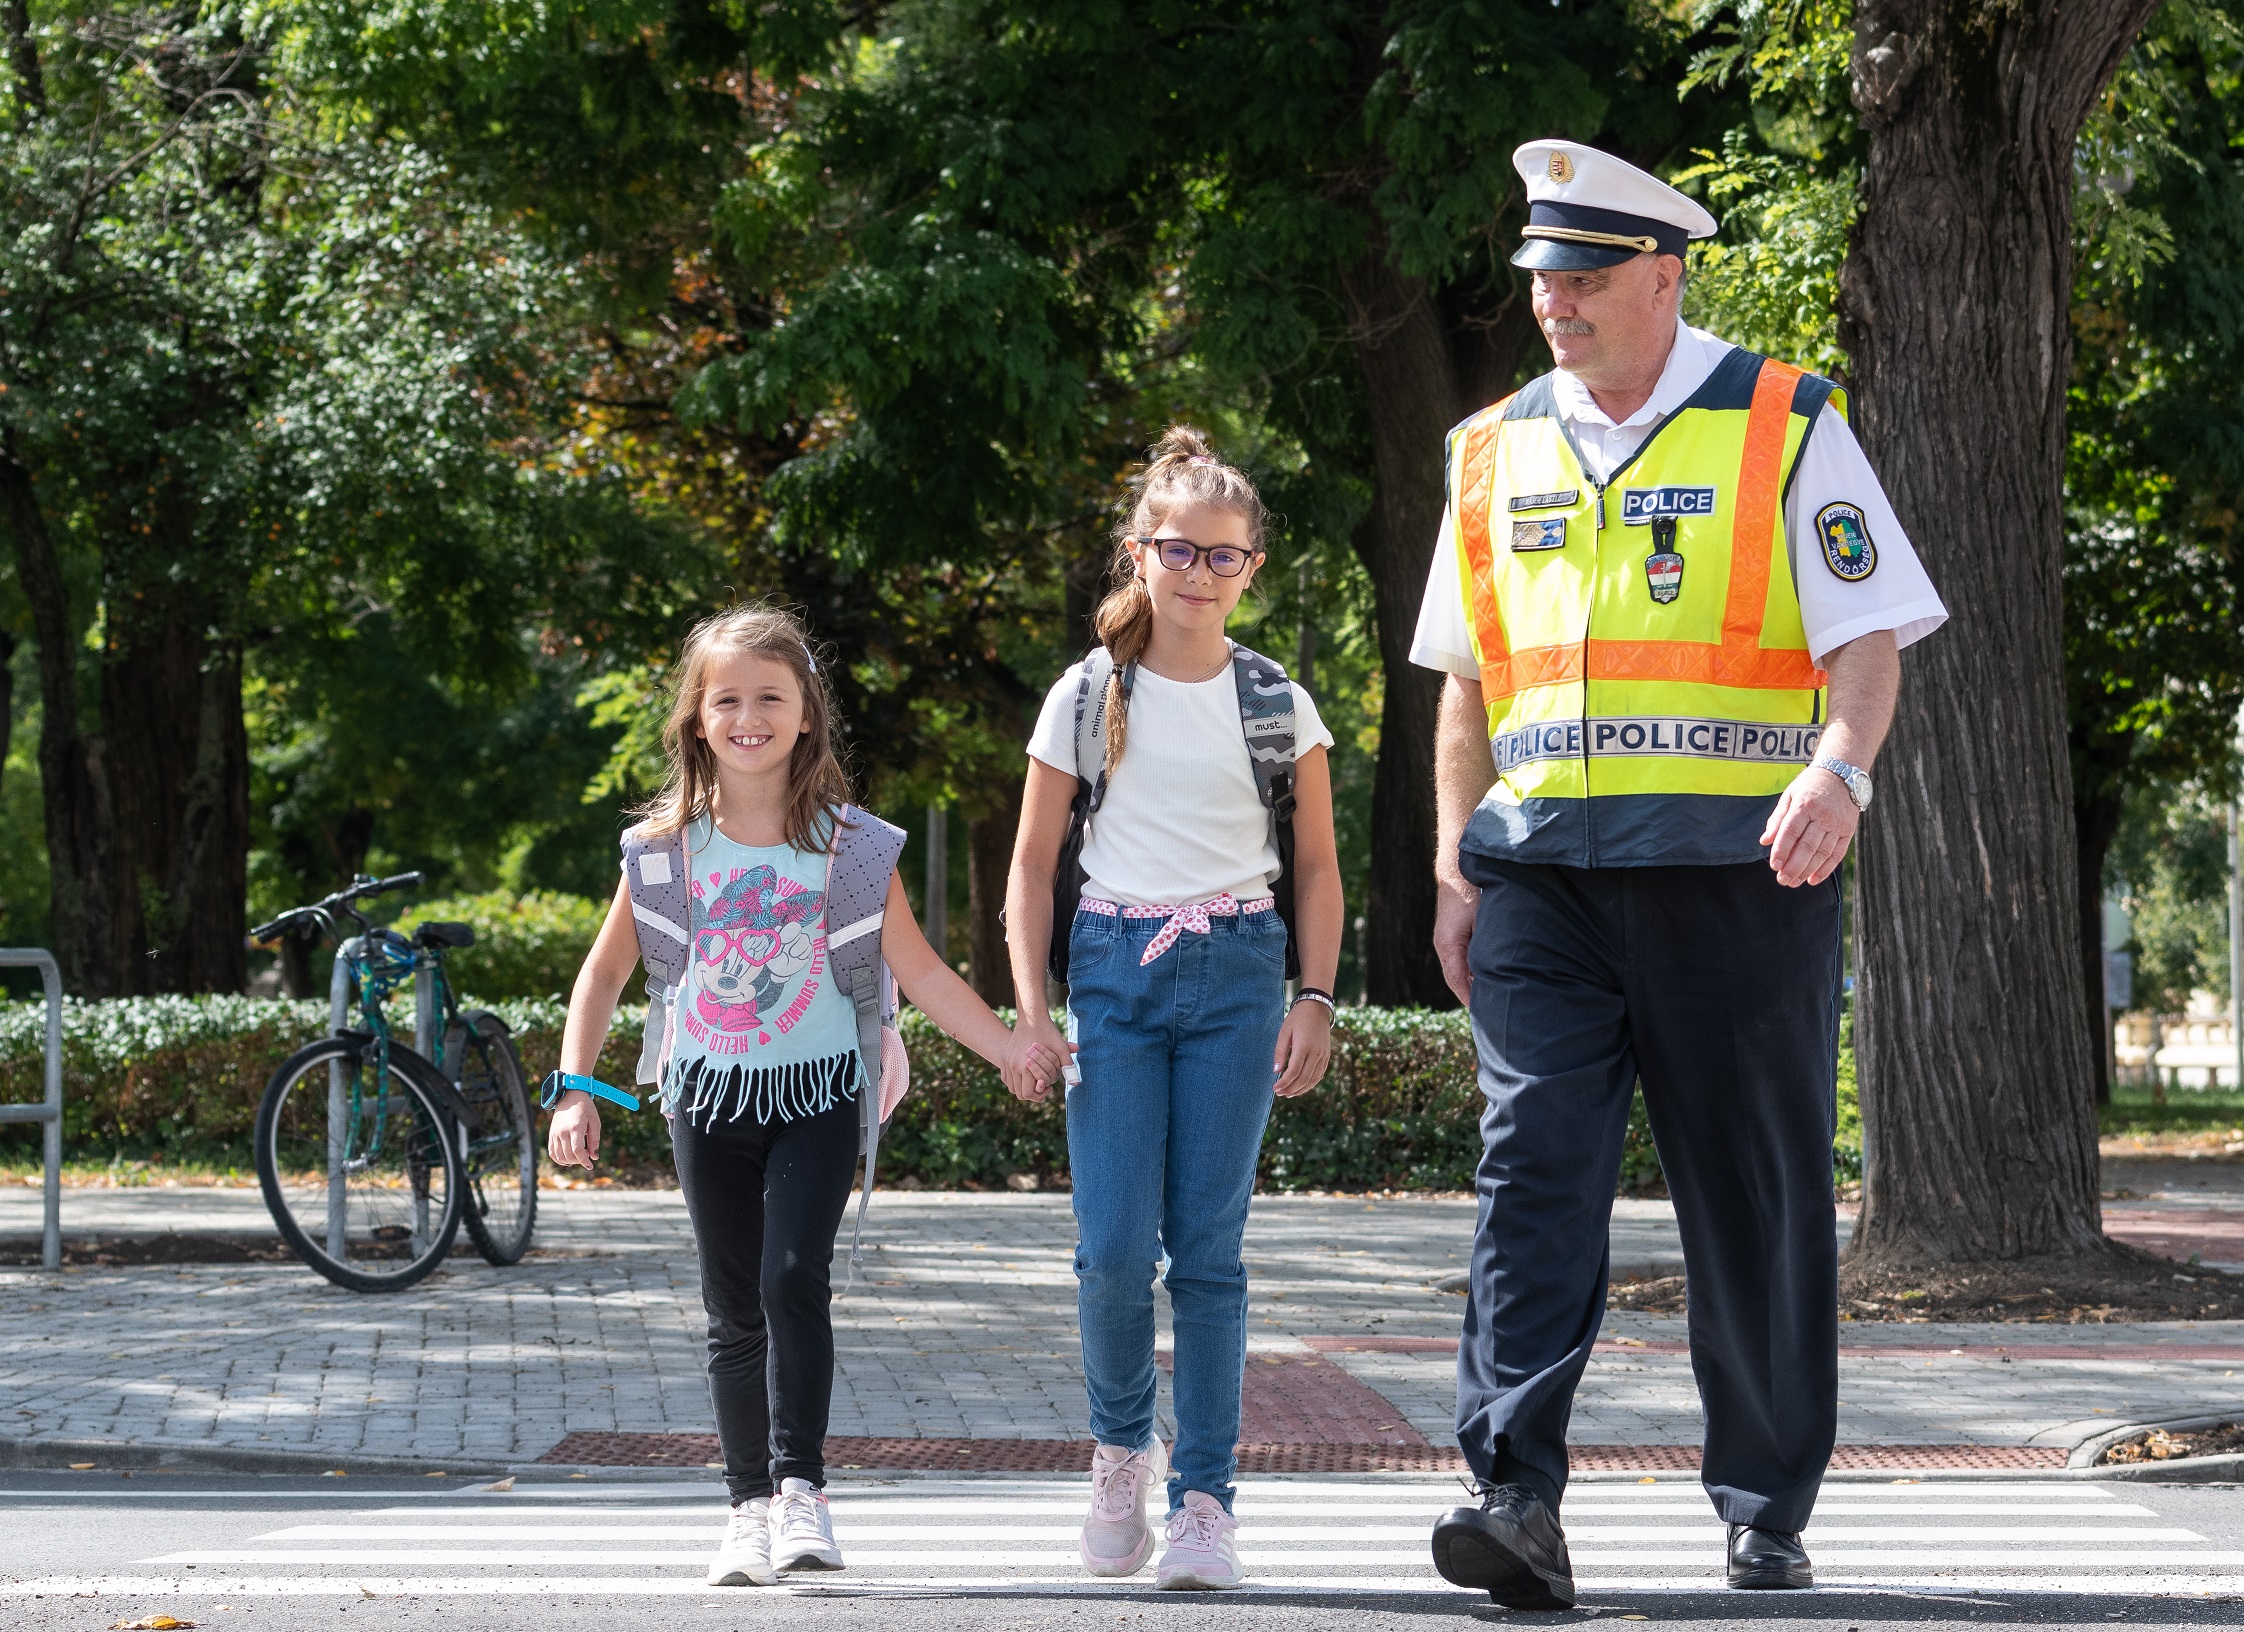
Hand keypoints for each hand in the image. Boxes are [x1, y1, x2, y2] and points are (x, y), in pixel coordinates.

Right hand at [546, 1090, 601, 1169]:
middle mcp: (562, 1132)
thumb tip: (594, 1157)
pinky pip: (552, 1152)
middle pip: (569, 1155)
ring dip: (570, 1161)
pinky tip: (568, 1160)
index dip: (584, 1161)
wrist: (570, 1095)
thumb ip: (594, 1140)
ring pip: (559, 1156)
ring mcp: (555, 1133)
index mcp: (575, 1127)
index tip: (590, 1165)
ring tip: (579, 1156)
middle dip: (579, 1160)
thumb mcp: (595, 1122)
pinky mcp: (551, 1134)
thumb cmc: (586, 1108)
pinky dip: (559, 1159)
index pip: (577, 1150)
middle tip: (587, 1155)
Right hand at [1003, 1013, 1073, 1102]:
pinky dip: (1016, 1082)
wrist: (1031, 1017)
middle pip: (1019, 1093)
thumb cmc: (1047, 1031)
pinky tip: (1027, 1076)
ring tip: (1036, 1082)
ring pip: (1012, 1087)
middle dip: (1032, 1094)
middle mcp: (1014, 1066)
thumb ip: (1068, 1066)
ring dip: (1023, 1088)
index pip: (1028, 1093)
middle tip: (1043, 1086)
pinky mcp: (1005, 1058)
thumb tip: (1076, 1083)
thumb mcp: (1060, 1048)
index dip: (1039, 1095)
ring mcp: (1007, 1062)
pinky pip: (1007, 1079)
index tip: (1048, 1088)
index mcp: (1026, 1066)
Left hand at [1272, 1000, 1331, 1098]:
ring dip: (1300, 1089)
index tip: (1274, 1088)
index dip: (1284, 1083)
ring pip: (1313, 1080)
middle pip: (1304, 1079)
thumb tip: (1275, 1071)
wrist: (1317, 1009)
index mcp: (1304, 1046)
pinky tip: (1301, 1087)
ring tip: (1288, 1094)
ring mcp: (1324, 1055)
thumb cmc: (1297, 1019)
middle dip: (1290, 1089)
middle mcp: (1316, 1053)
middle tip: (1279, 1093)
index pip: (1294, 1071)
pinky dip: (1310, 1084)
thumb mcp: (1284, 1032)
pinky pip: (1319, 1075)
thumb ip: (1280, 1052)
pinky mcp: (1327, 1056)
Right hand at [1433, 876, 1479, 1006]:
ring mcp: (1444, 942)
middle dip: (1469, 997)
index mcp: (1448, 945)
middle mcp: (1443, 946)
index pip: (1457, 981)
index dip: (1470, 998)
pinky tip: (1483, 979)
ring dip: (1469, 985)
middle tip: (1488, 1013)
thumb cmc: (1473, 895)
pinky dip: (1468, 974)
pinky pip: (1457, 962)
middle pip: (1454, 980)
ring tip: (1487, 1001)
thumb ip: (1484, 948)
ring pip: (1455, 972)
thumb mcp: (1483, 923)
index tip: (1483, 1012)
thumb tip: (1491, 972)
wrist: (1459, 874)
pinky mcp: (1450, 938)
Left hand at [1760, 764, 1860, 886]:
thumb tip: (1765, 841)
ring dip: (1807, 871)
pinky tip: (1813, 879)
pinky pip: (1837, 854)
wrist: (1842, 773)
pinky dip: (1826, 869)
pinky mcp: (1848, 830)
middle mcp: (1823, 815)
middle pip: (1807, 846)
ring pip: (1822, 853)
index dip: (1782, 850)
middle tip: (1782, 880)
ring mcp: (1837, 824)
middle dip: (1794, 866)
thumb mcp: (1789, 794)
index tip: (1774, 866)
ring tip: (1794, 882)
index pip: (1791, 831)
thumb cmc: (1810, 784)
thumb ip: (1777, 819)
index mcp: (1805, 804)